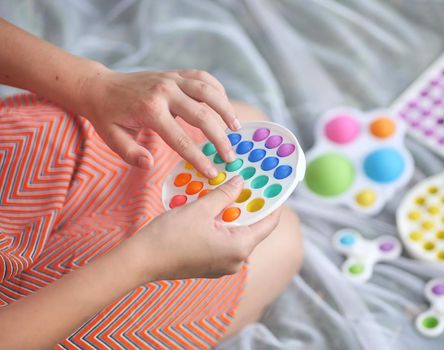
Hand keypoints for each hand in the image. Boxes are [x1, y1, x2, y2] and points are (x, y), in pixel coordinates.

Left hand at [79, 67, 239, 177]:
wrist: (101, 86)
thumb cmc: (108, 116)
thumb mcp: (112, 138)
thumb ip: (130, 153)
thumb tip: (150, 165)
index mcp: (150, 110)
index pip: (180, 139)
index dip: (199, 158)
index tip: (212, 172)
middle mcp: (164, 92)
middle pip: (201, 115)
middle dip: (219, 138)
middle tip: (230, 156)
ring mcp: (171, 79)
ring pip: (208, 91)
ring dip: (226, 109)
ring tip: (236, 127)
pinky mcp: (175, 73)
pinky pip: (203, 77)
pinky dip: (217, 89)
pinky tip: (224, 105)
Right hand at [127, 175, 280, 280]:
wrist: (140, 261)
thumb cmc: (170, 236)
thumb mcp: (200, 208)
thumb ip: (224, 194)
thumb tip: (240, 182)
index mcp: (239, 248)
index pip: (269, 223)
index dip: (273, 203)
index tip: (273, 187)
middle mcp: (236, 260)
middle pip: (253, 228)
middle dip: (249, 205)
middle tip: (249, 183)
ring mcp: (223, 265)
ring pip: (236, 233)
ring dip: (233, 213)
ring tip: (229, 191)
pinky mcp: (210, 265)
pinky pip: (223, 241)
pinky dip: (221, 225)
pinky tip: (212, 208)